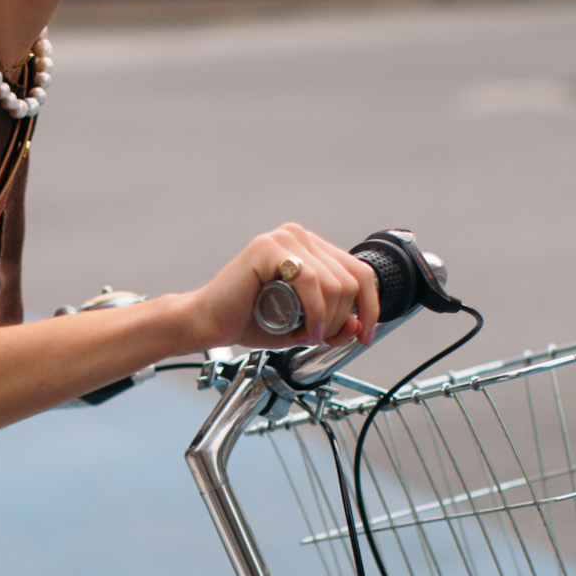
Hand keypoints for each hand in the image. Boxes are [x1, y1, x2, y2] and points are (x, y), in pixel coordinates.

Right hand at [183, 226, 379, 354]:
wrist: (206, 323)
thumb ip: (332, 324)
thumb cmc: (246, 320)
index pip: (359, 271)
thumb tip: (359, 323)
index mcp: (310, 249)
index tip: (365, 335)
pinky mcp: (268, 249)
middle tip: (321, 337)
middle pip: (350, 280)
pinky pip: (310, 281)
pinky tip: (305, 329)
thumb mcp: (302, 327)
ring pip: (334, 282)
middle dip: (343, 318)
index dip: (370, 306)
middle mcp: (299, 237)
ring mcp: (284, 239)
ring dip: (329, 319)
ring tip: (308, 333)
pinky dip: (316, 312)